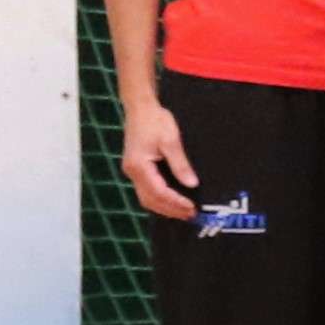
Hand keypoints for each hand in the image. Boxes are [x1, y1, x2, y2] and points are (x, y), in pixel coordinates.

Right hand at [120, 101, 198, 221]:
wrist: (141, 109)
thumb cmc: (155, 121)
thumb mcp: (171, 141)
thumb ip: (180, 164)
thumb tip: (191, 184)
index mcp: (139, 166)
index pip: (159, 192)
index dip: (176, 202)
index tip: (192, 208)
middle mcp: (132, 172)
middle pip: (150, 200)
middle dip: (170, 210)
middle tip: (191, 215)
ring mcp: (132, 171)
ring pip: (146, 198)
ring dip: (164, 207)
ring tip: (184, 212)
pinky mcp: (136, 168)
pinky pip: (146, 190)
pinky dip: (159, 199)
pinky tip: (172, 201)